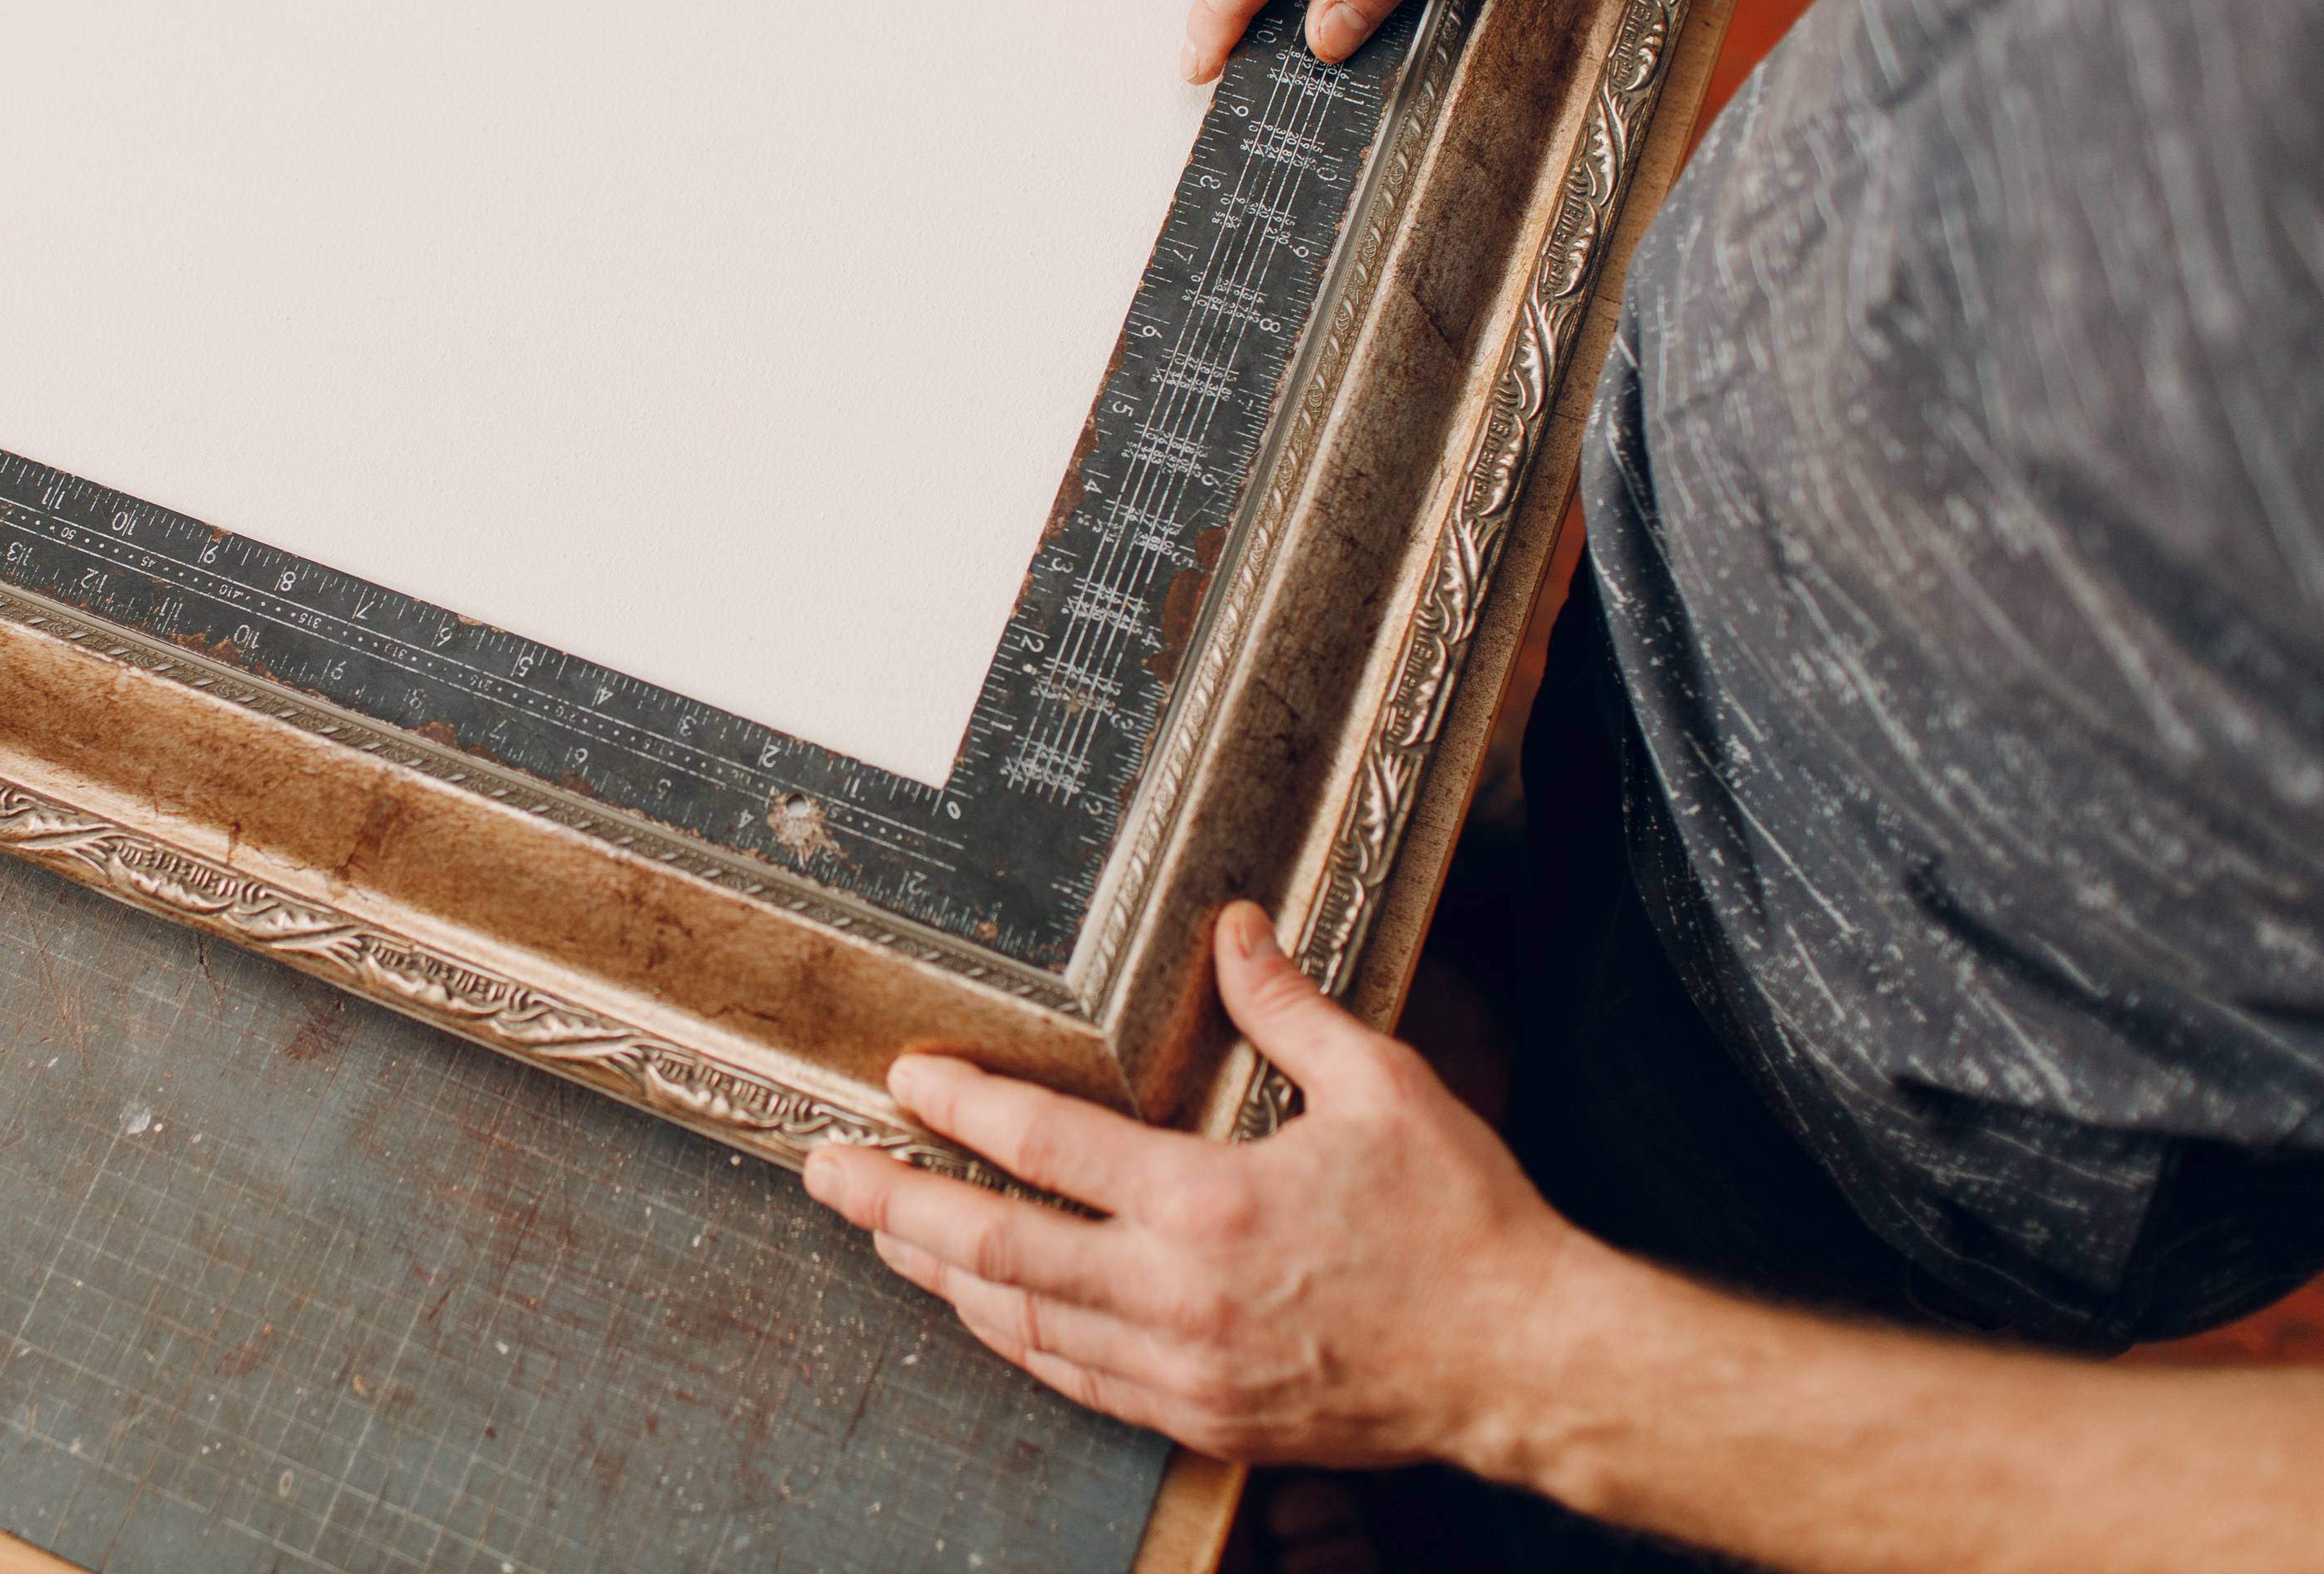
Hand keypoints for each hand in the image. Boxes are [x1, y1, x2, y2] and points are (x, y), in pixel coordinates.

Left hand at [802, 901, 1599, 1469]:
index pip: (1045, 1148)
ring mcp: (1184, 1368)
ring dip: (940, 1274)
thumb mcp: (1381, 1088)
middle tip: (825, 1169)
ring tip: (881, 1232)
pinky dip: (1014, 1341)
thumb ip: (1290, 1009)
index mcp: (1210, 1202)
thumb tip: (1236, 932)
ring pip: (1021, 1322)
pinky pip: (1076, 1380)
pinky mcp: (1205, 1418)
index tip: (905, 1080)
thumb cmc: (1464, 1226)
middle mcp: (1177, 1294)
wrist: (1526, 1363)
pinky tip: (982, 1314)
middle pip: (996, 1248)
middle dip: (897, 1204)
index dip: (961, 1111)